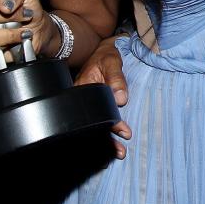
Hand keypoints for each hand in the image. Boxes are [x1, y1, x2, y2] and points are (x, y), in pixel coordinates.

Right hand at [75, 36, 131, 158]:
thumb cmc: (105, 55)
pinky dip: (105, 132)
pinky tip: (111, 143)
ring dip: (106, 140)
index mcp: (82, 90)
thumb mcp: (112, 63)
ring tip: (118, 152)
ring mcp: (86, 105)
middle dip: (105, 141)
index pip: (94, 113)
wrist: (103, 51)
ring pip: (94, 126)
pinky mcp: (93, 105)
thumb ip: (116, 79)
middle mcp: (81, 101)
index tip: (123, 132)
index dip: (110, 124)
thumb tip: (121, 99)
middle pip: (91, 125)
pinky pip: (97, 121)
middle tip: (120, 152)